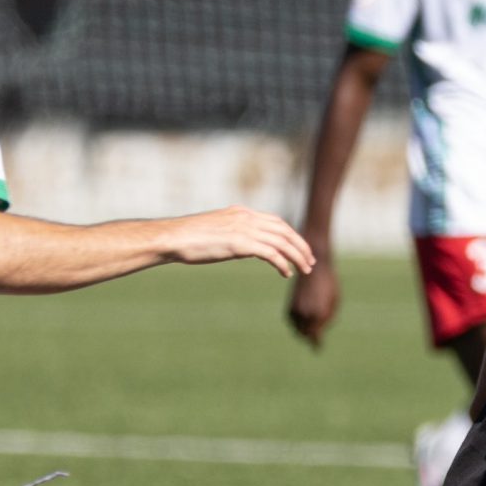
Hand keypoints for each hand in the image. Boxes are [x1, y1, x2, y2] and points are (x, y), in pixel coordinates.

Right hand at [164, 207, 315, 278]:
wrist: (175, 237)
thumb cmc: (190, 237)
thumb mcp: (217, 230)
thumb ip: (234, 233)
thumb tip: (243, 245)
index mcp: (242, 212)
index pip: (276, 221)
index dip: (292, 235)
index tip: (300, 248)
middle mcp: (246, 217)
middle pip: (285, 230)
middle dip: (301, 246)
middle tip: (310, 261)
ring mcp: (244, 229)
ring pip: (282, 242)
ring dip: (297, 257)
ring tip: (305, 270)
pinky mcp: (240, 244)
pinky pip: (271, 253)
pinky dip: (283, 263)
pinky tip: (286, 273)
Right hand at [288, 256, 339, 348]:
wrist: (315, 268)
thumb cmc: (329, 285)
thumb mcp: (334, 303)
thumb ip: (328, 318)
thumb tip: (320, 332)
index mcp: (320, 314)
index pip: (316, 336)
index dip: (317, 344)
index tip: (318, 349)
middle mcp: (306, 314)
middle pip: (306, 335)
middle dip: (309, 339)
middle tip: (313, 344)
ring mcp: (297, 310)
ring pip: (297, 329)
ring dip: (302, 333)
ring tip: (307, 336)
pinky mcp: (291, 305)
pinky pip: (292, 321)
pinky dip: (295, 325)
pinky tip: (301, 325)